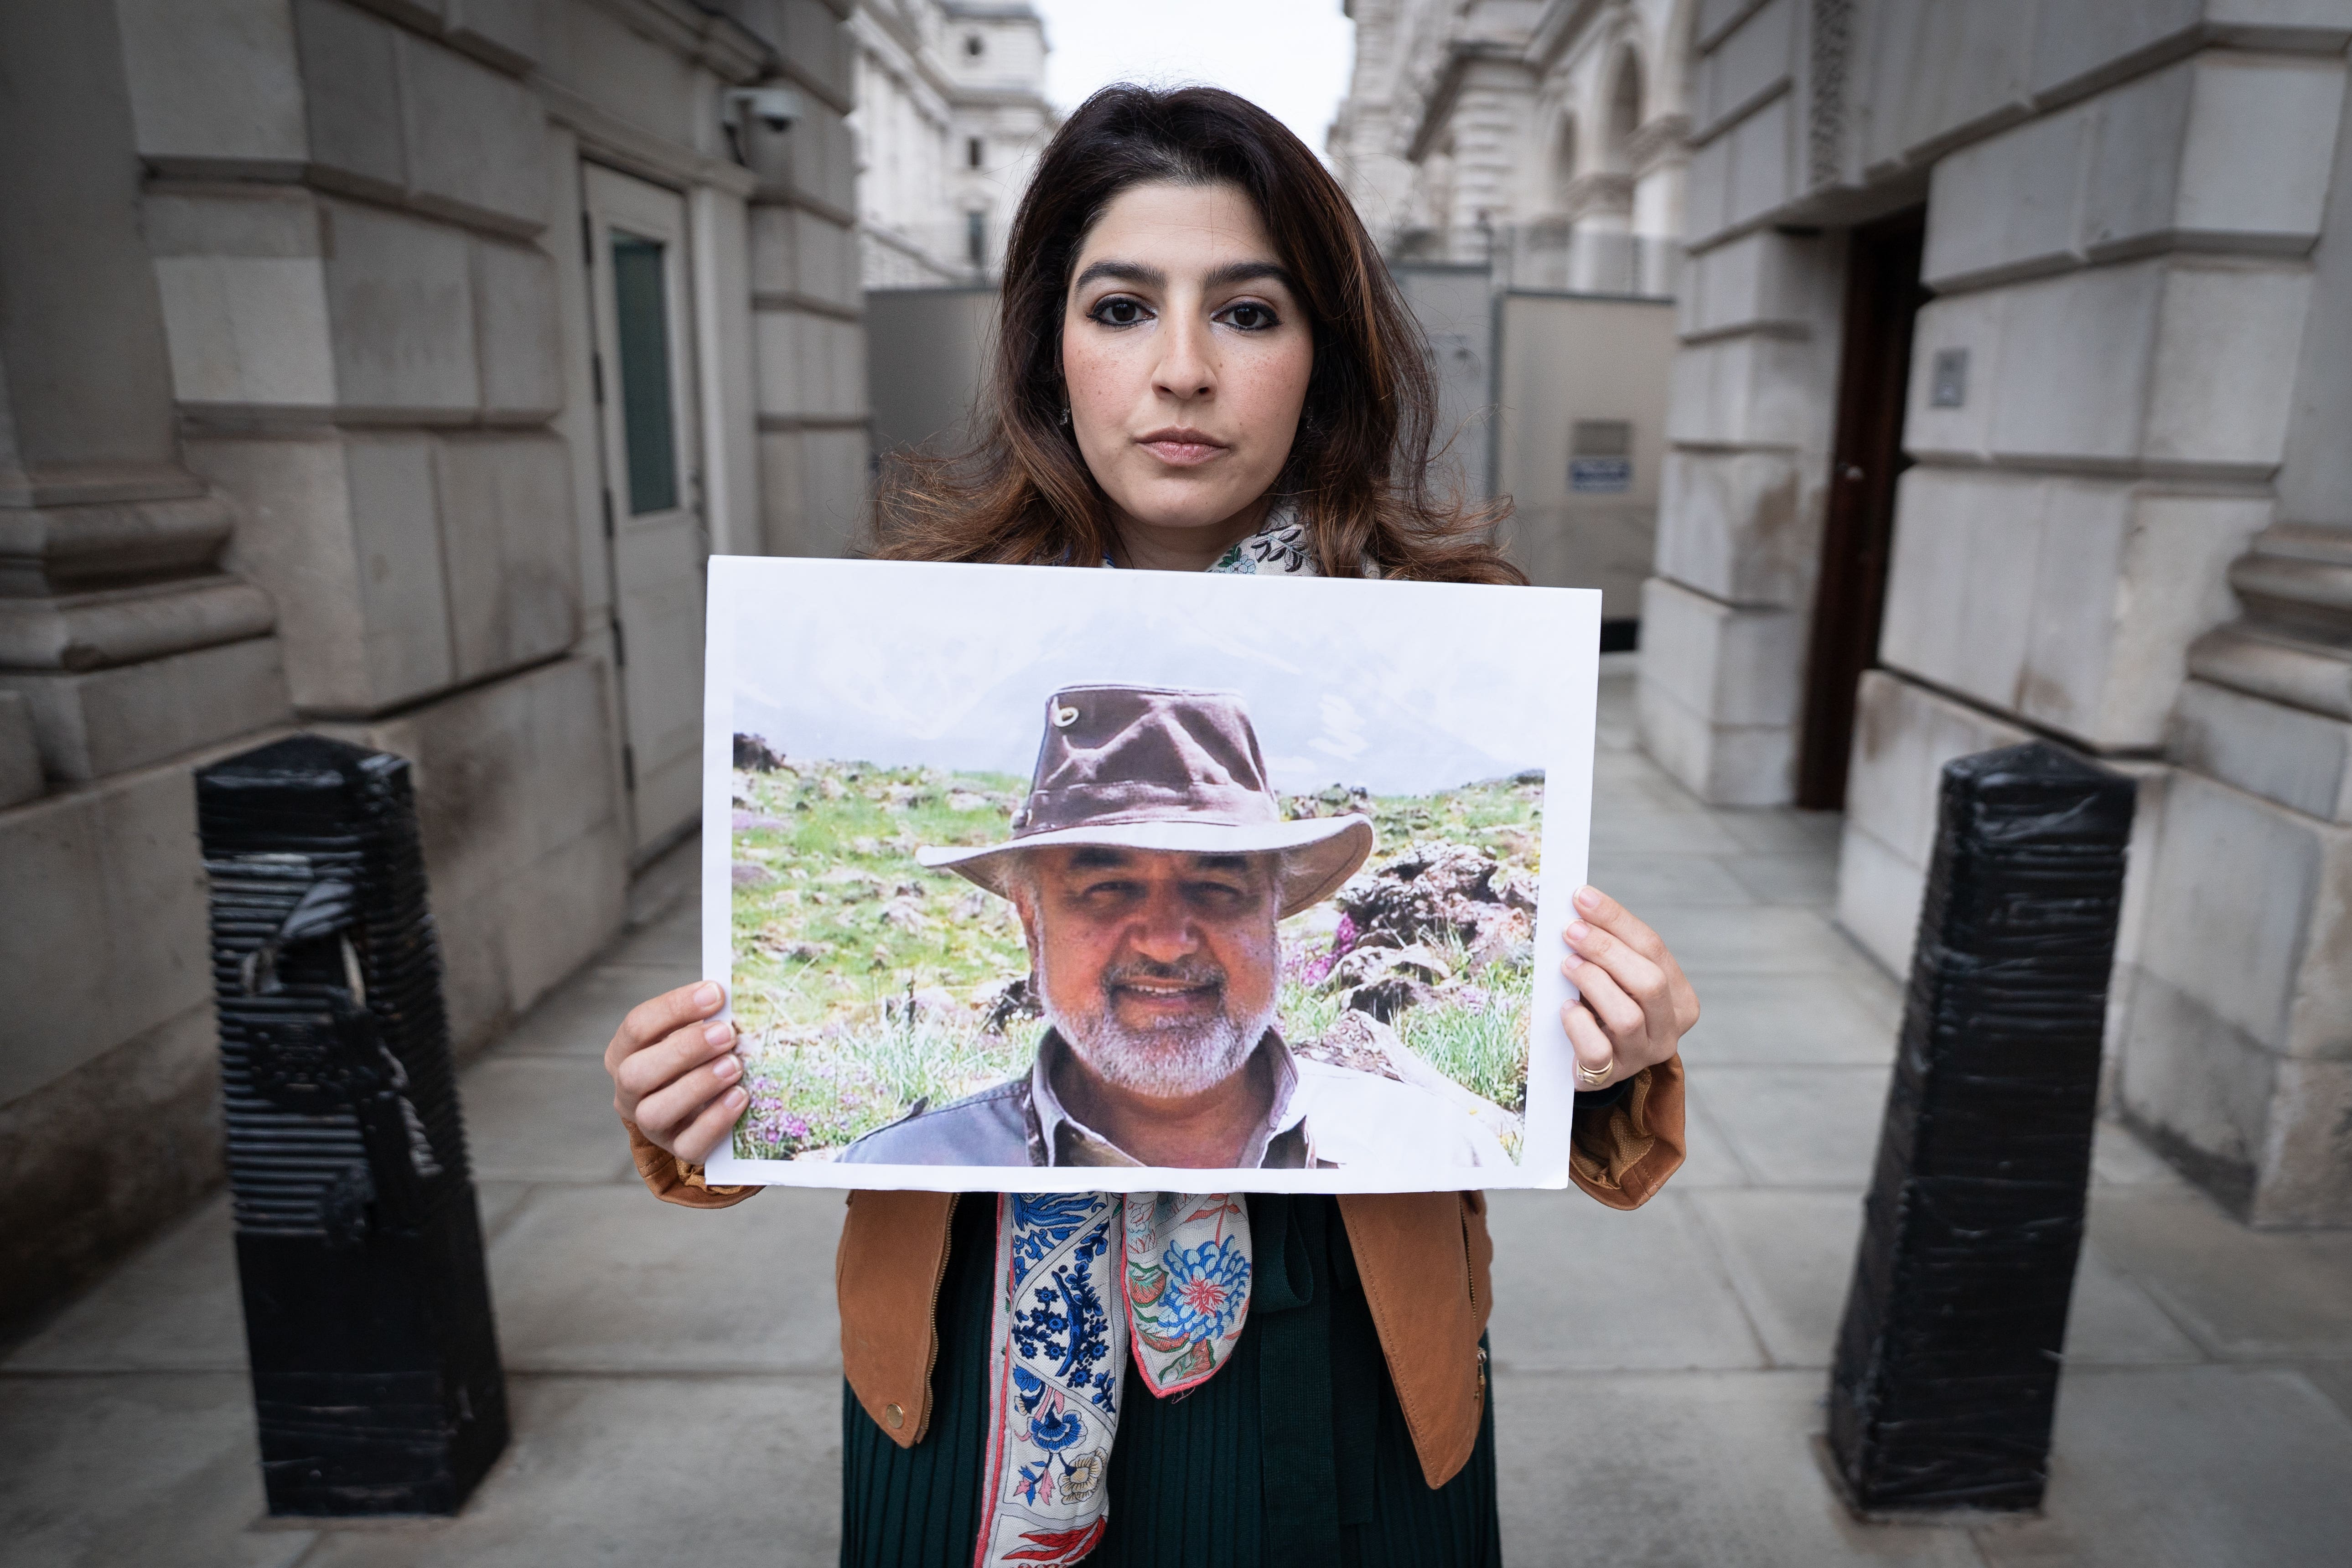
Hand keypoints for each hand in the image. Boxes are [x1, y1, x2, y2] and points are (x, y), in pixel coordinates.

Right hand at [605, 981, 744, 1162]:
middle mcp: (628, 1092)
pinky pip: (689, 1145)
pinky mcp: (677, 1149)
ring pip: (655, 1112)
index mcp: (625, 1053)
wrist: (702, 1106)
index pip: (637, 1026)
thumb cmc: (697, 1056)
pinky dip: (716, 1120)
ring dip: (698, 1085)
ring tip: (734, 1065)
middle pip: (636, 1073)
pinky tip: (739, 1096)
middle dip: (684, 1050)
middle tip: (726, 1033)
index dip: (675, 1007)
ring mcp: (649, 1125)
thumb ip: (704, 1018)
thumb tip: (734, 996)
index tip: (716, 993)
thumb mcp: (692, 1033)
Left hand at [1560, 885, 1698, 1090]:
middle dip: (1607, 949)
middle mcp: (1669, 1030)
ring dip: (1593, 982)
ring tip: (1567, 965)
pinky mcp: (1611, 1074)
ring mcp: (1642, 1056)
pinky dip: (1579, 1024)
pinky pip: (1598, 1050)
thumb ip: (1608, 947)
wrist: (1589, 1062)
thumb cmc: (1601, 1007)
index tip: (1582, 897)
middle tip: (1571, 930)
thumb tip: (1580, 905)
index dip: (1616, 919)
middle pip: (1649, 981)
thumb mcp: (1615, 976)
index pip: (1654, 948)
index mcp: (1680, 998)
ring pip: (1628, 1016)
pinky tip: (1566, 1008)